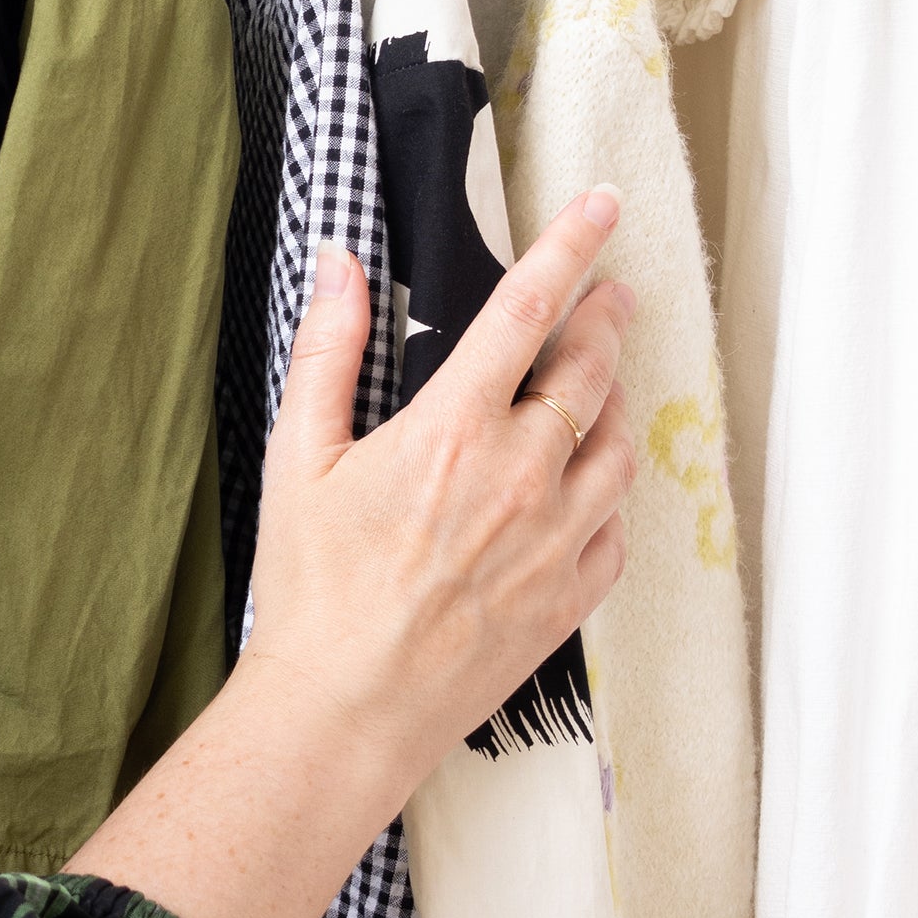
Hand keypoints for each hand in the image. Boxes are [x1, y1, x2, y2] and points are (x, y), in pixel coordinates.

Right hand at [68, 187, 634, 917]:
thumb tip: (340, 265)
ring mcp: (556, 541)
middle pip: (591, 371)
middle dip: (604, 320)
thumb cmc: (311, 590)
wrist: (345, 712)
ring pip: (618, 446)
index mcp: (454, 430)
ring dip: (613, 403)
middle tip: (608, 297)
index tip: (601, 205)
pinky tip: (585, 490)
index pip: (530, 310)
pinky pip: (617, 528)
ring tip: (599, 389)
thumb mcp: (299, 459)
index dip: (571, 247)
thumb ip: (327, 354)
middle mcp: (523, 477)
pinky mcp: (569, 599)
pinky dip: (608, 494)